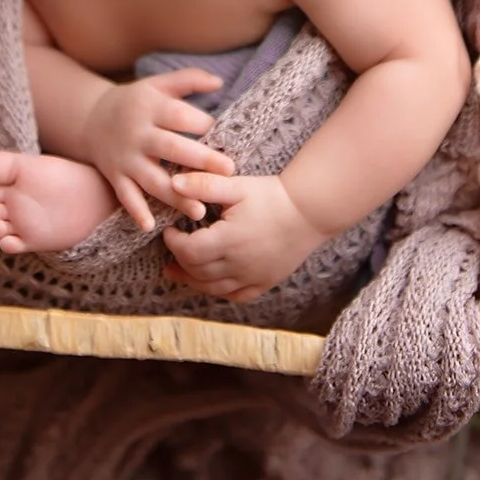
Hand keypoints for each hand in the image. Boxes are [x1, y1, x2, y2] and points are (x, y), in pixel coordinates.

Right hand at [81, 70, 236, 231]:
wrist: (91, 118)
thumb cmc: (136, 101)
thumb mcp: (158, 84)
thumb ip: (189, 79)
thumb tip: (219, 82)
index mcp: (150, 107)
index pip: (179, 114)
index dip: (202, 122)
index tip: (223, 133)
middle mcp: (138, 133)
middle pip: (171, 147)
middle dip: (200, 160)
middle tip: (229, 171)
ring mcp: (126, 157)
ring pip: (152, 179)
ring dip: (175, 196)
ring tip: (200, 211)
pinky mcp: (115, 176)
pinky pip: (125, 196)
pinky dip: (136, 211)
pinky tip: (150, 226)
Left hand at [162, 172, 327, 301]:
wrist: (310, 211)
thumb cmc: (272, 196)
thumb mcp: (236, 185)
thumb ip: (203, 184)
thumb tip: (173, 183)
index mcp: (229, 241)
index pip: (189, 251)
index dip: (173, 243)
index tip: (169, 230)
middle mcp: (239, 265)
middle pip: (198, 272)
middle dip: (180, 260)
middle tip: (172, 247)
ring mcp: (253, 278)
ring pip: (213, 289)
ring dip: (192, 280)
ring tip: (177, 270)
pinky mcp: (265, 283)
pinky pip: (236, 296)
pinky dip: (218, 291)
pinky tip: (210, 283)